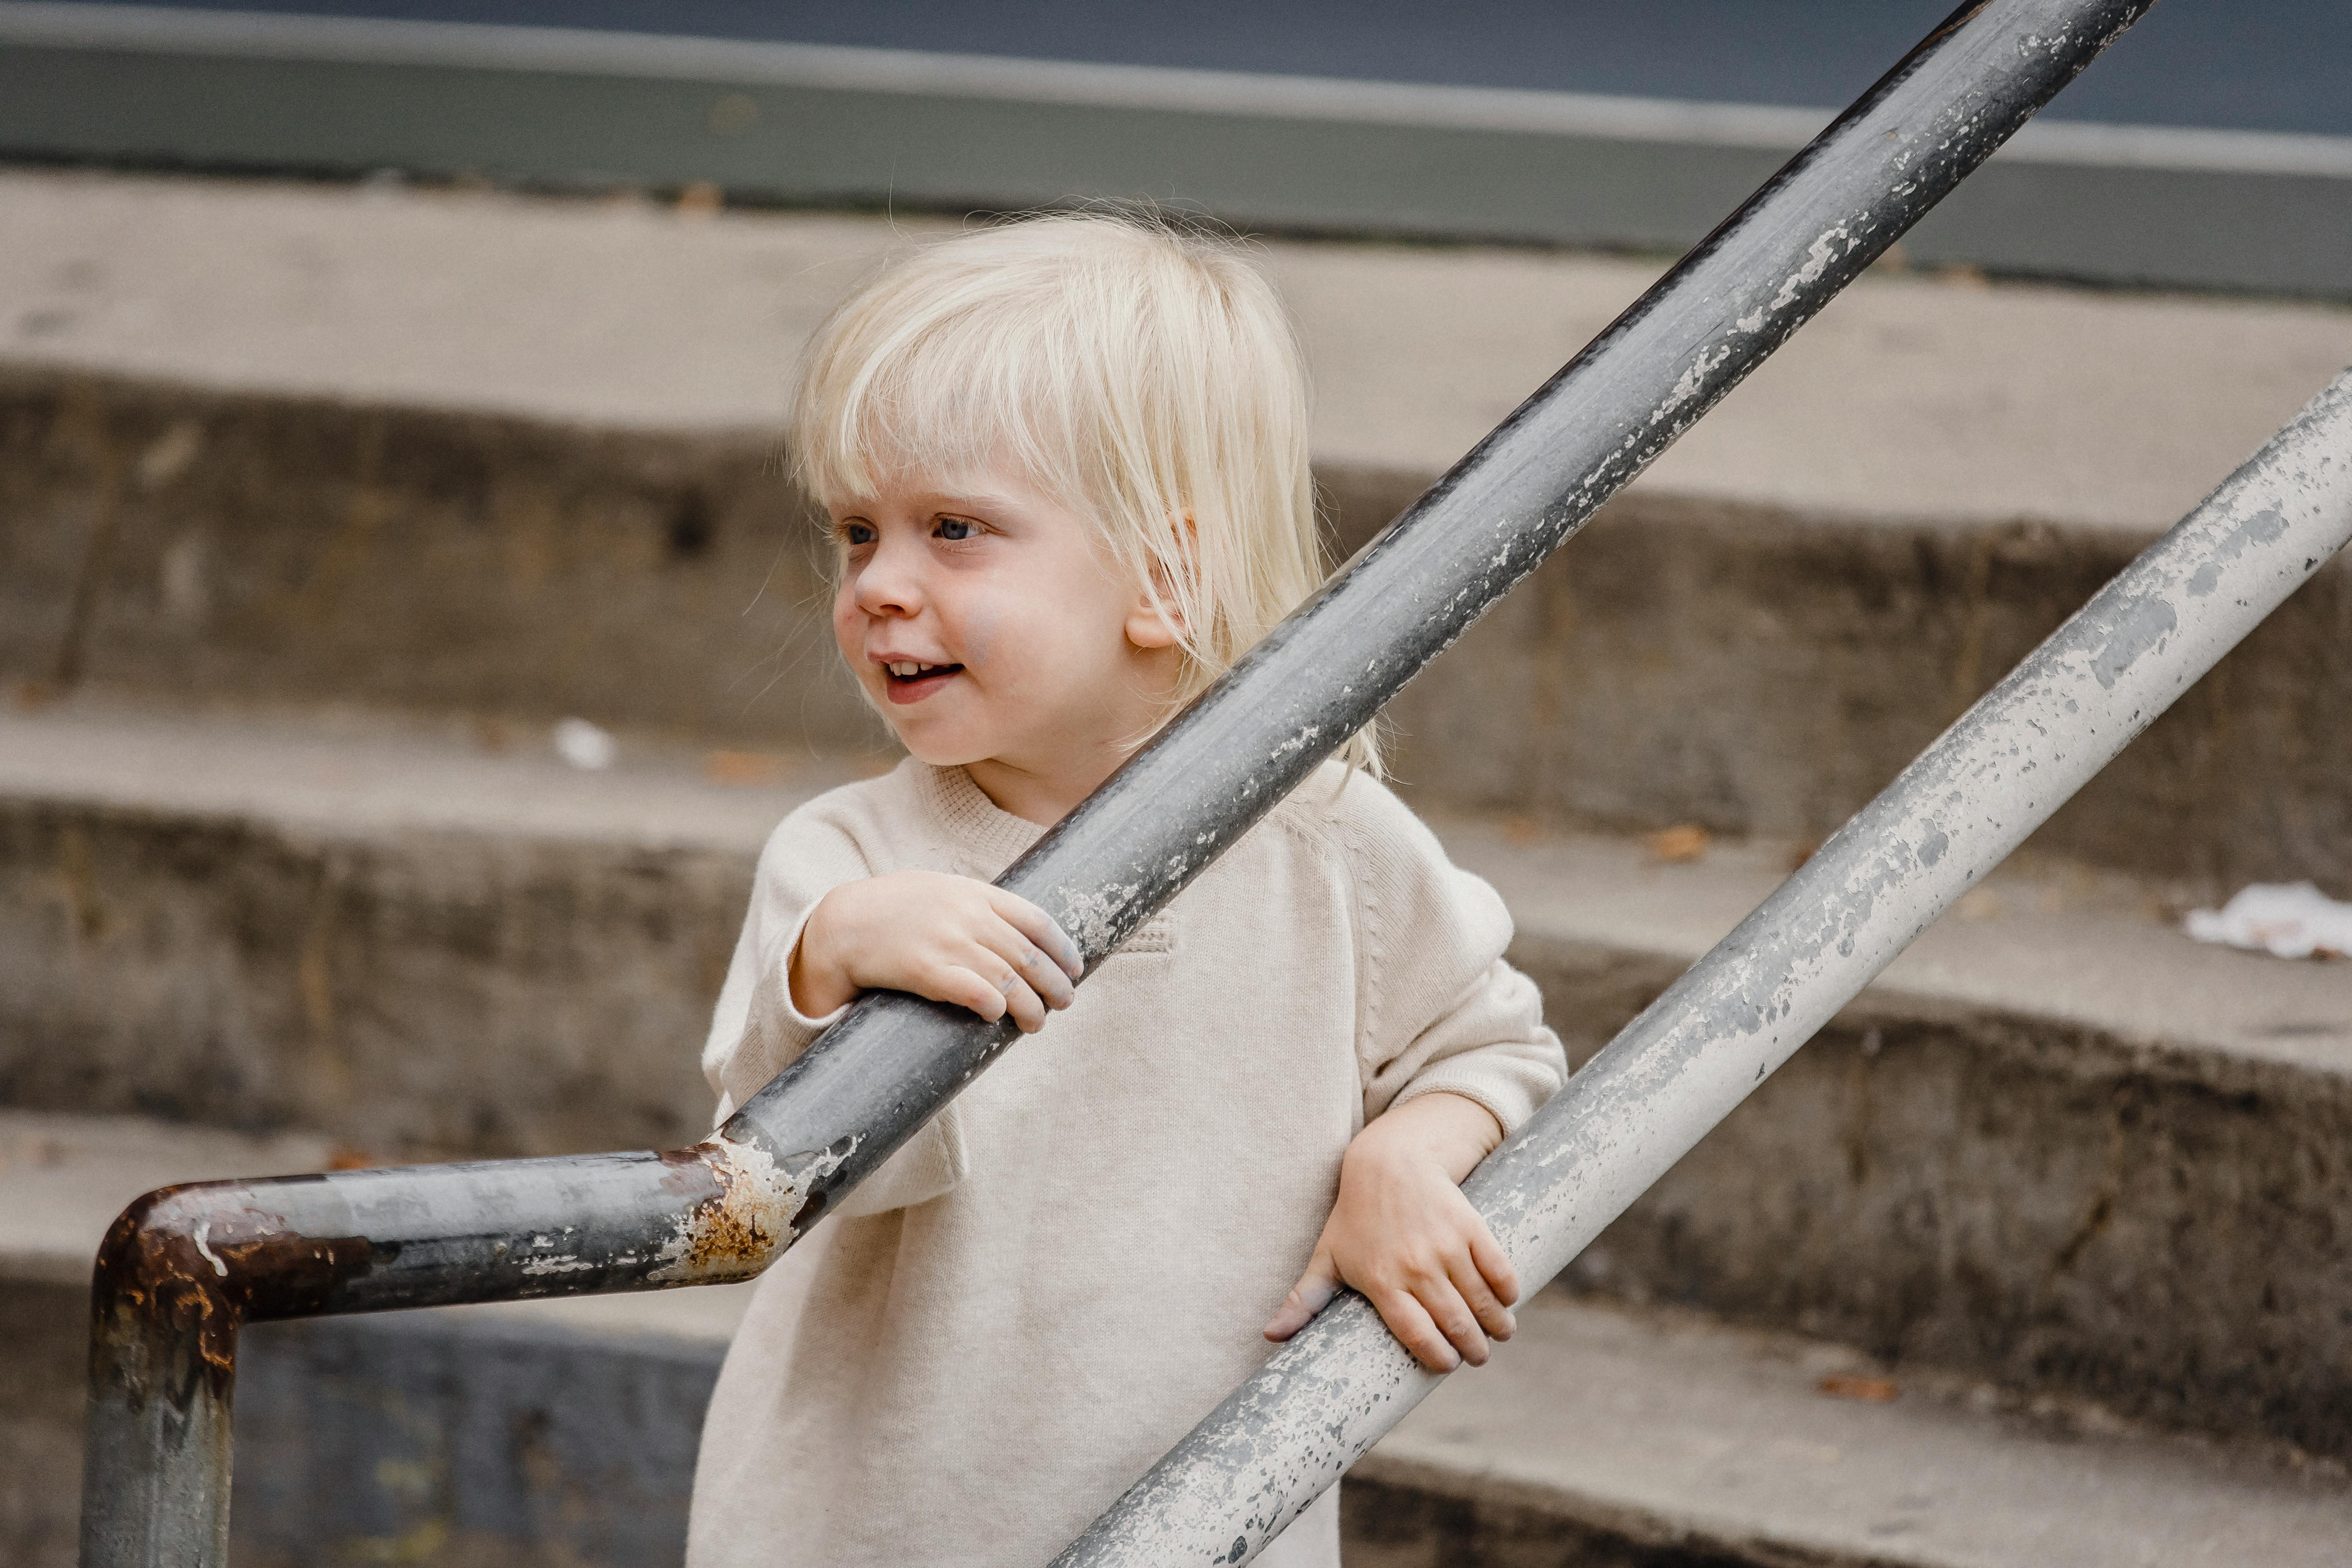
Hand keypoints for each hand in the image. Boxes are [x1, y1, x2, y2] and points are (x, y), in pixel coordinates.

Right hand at [790, 872, 1084, 1032]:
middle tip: (1064, 1003)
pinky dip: (995, 1006)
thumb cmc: (893, 910)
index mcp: (976, 894)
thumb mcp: (941, 891)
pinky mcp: (927, 970)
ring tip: (1036, 1023)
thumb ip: (976, 906)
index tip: (1075, 969)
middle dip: (1055, 984)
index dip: (1062, 949)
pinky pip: (975, 991)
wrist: (843, 922)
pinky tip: (997, 1016)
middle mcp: (968, 916)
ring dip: (1031, 1007)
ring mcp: (948, 942)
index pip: (1037, 920)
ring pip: (1010, 979)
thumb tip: (1015, 935)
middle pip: (1030, 955)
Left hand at [1263, 1092, 1516, 1370]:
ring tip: (1499, 1335)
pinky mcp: (1470, 1227)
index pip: (1417, 1334)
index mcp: (1381, 1281)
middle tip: (1477, 1357)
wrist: (1388, 1162)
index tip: (1447, 1365)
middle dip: (1472, 1349)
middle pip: (1455, 1323)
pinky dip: (1508, 1291)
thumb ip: (1303, 1300)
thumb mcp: (1327, 1257)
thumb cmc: (1355, 1216)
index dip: (1437, 1357)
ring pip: (1482, 1302)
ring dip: (1497, 1326)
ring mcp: (1446, 1246)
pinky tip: (1507, 1302)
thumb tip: (1270, 1337)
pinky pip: (1498, 1269)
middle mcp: (1416, 1267)